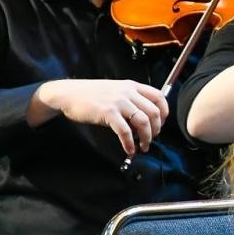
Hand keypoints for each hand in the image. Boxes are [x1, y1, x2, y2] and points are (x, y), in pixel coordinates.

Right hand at [30, 79, 169, 154]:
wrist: (68, 94)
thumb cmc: (91, 95)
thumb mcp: (115, 90)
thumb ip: (130, 100)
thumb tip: (143, 120)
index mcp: (132, 86)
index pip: (159, 96)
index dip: (165, 112)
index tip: (161, 123)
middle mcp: (128, 92)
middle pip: (154, 112)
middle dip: (157, 129)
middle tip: (152, 138)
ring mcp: (118, 102)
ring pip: (143, 122)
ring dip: (146, 138)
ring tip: (143, 147)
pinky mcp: (108, 113)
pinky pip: (125, 131)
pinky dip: (130, 143)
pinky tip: (129, 149)